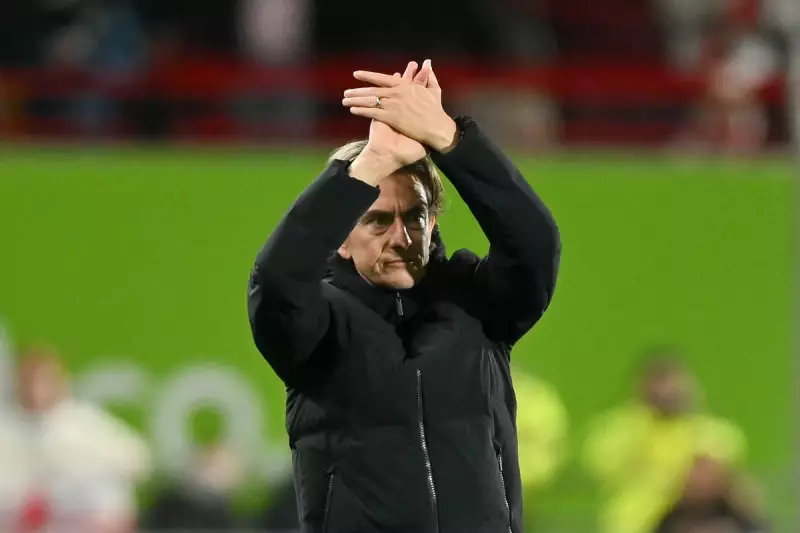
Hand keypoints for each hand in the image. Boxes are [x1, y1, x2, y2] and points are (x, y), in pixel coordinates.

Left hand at [343, 60, 457, 152]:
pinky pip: (373, 113)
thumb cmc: (435, 109)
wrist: (436, 126)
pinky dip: (361, 111)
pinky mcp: (392, 118)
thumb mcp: (433, 90)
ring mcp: (393, 105)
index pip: (381, 78)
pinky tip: (352, 110)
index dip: (367, 76)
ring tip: (344, 100)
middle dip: (357, 91)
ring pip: (370, 101)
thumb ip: (428, 76)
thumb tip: (428, 63)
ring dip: (355, 100)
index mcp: (404, 86)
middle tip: (346, 92)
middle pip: (372, 91)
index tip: (356, 74)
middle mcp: (396, 93)